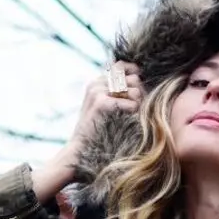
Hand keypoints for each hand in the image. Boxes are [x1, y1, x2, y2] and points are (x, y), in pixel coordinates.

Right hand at [30, 63, 143, 204]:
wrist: (79, 152)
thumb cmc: (96, 135)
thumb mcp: (105, 111)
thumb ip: (118, 95)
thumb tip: (140, 84)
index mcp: (97, 82)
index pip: (123, 66)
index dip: (135, 75)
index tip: (137, 93)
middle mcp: (97, 83)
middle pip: (134, 78)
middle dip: (140, 94)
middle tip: (135, 111)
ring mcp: (98, 91)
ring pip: (135, 90)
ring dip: (138, 105)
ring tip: (130, 119)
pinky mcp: (101, 103)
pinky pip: (132, 104)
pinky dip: (133, 115)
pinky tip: (125, 123)